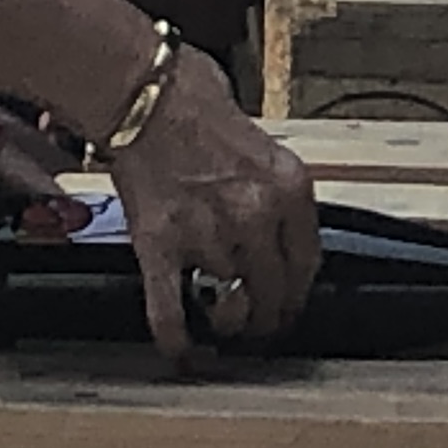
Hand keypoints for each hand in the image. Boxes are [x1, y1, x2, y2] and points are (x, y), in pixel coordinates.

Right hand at [101, 41, 319, 359]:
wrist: (139, 91)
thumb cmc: (193, 100)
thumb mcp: (261, 139)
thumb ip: (271, 185)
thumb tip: (272, 218)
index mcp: (290, 186)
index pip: (308, 262)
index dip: (298, 293)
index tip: (290, 304)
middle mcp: (256, 215)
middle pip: (273, 292)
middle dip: (267, 319)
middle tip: (259, 329)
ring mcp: (208, 235)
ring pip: (228, 307)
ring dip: (225, 324)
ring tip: (222, 331)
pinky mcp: (159, 247)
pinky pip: (170, 311)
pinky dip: (176, 340)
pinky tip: (181, 356)